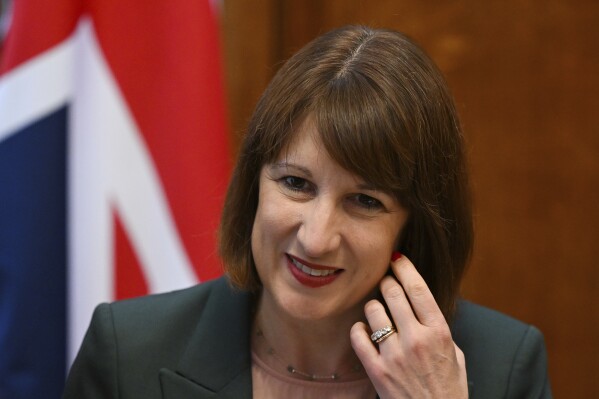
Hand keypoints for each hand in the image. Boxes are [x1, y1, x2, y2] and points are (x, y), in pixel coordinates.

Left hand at [350, 254, 467, 398]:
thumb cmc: (448, 388)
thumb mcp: (454, 353)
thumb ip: (438, 327)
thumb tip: (421, 301)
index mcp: (439, 332)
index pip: (418, 289)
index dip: (405, 267)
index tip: (397, 257)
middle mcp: (417, 340)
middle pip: (393, 293)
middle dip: (387, 282)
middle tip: (385, 283)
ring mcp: (395, 355)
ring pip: (373, 311)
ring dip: (373, 306)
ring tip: (378, 312)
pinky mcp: (377, 370)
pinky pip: (358, 336)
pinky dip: (359, 329)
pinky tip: (364, 331)